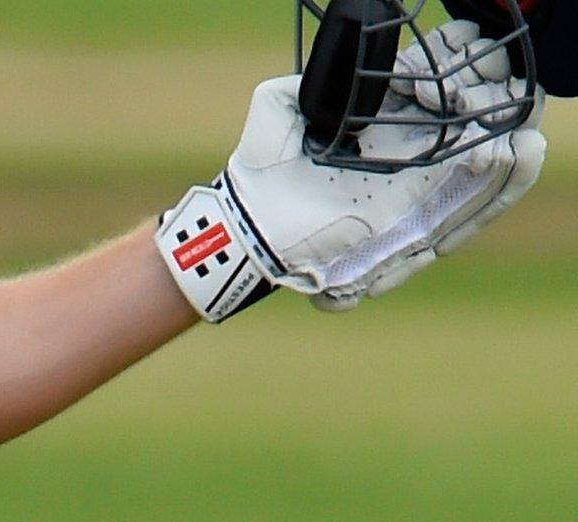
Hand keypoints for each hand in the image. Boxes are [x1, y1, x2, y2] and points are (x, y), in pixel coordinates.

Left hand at [157, 20, 545, 321]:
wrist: (252, 226)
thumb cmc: (261, 172)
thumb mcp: (277, 108)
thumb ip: (298, 82)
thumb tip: (317, 70)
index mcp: (383, 120)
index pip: (436, 80)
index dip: (458, 58)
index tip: (467, 38)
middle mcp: (409, 152)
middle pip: (472, 115)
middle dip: (495, 88)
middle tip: (501, 68)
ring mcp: (419, 188)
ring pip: (485, 157)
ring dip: (511, 130)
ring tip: (526, 111)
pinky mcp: (421, 222)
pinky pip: (474, 204)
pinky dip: (504, 180)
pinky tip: (523, 150)